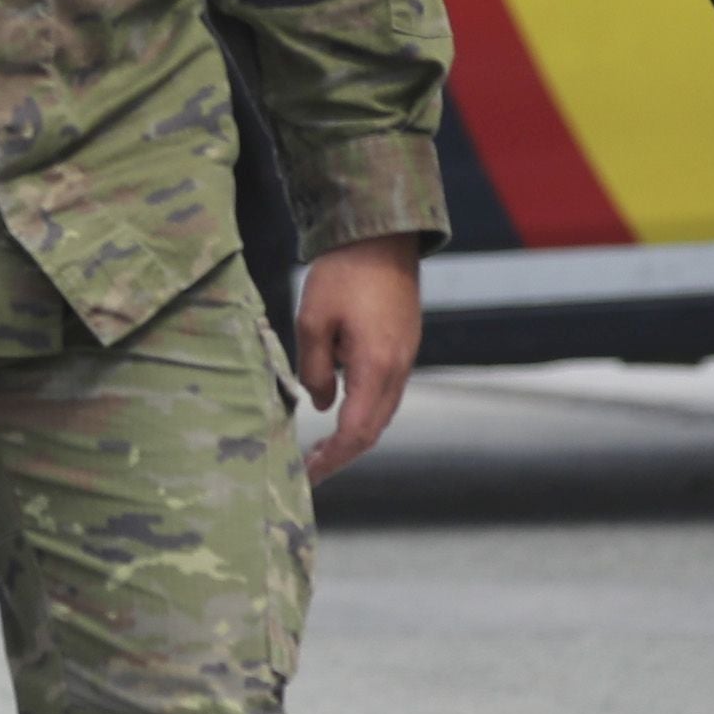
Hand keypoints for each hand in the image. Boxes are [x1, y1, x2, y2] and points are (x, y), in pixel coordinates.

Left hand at [289, 235, 424, 478]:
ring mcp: (405, 359)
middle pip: (373, 430)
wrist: (382, 237)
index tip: (308, 475)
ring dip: (353, 435)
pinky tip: (340, 409)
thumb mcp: (312, 322)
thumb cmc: (343, 274)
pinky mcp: (403, 347)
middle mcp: (397, 370)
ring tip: (320, 447)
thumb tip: (320, 405)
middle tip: (310, 469)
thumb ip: (314, 370)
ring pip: (382, 413)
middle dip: (341, 455)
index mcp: (375, 368)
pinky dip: (363, 412)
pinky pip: (386, 393)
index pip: (355, 432)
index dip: (332, 459)